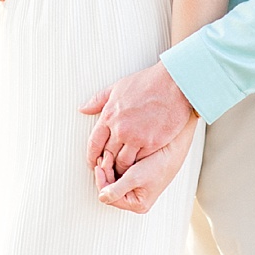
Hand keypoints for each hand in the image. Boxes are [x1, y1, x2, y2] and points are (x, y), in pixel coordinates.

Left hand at [81, 61, 195, 177]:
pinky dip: (138, 165)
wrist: (172, 85)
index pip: (94, 142)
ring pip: (123, 162)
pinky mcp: (152, 143)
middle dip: (107, 164)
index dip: (92, 156)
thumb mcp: (116, 88)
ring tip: (124, 170)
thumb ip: (98, 100)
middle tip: (109, 169)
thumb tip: (82, 108)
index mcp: (109, 116)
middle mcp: (119, 129)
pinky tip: (139, 166)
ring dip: (122, 167)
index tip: (93, 163)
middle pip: (108, 155)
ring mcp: (135, 137)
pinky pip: (140, 161)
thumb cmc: (146, 83)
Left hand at [97, 118, 197, 214]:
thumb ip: (117, 189)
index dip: (101, 181)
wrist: (173, 151)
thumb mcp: (135, 177)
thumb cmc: (159, 165)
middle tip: (104, 158)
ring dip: (108, 167)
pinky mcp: (135, 178)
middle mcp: (136, 198)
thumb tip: (102, 197)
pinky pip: (118, 173)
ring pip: (113, 180)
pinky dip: (114, 165)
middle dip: (105, 172)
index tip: (99, 166)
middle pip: (109, 188)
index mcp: (137, 204)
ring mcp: (135, 188)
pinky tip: (113, 156)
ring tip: (108, 155)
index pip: (109, 197)